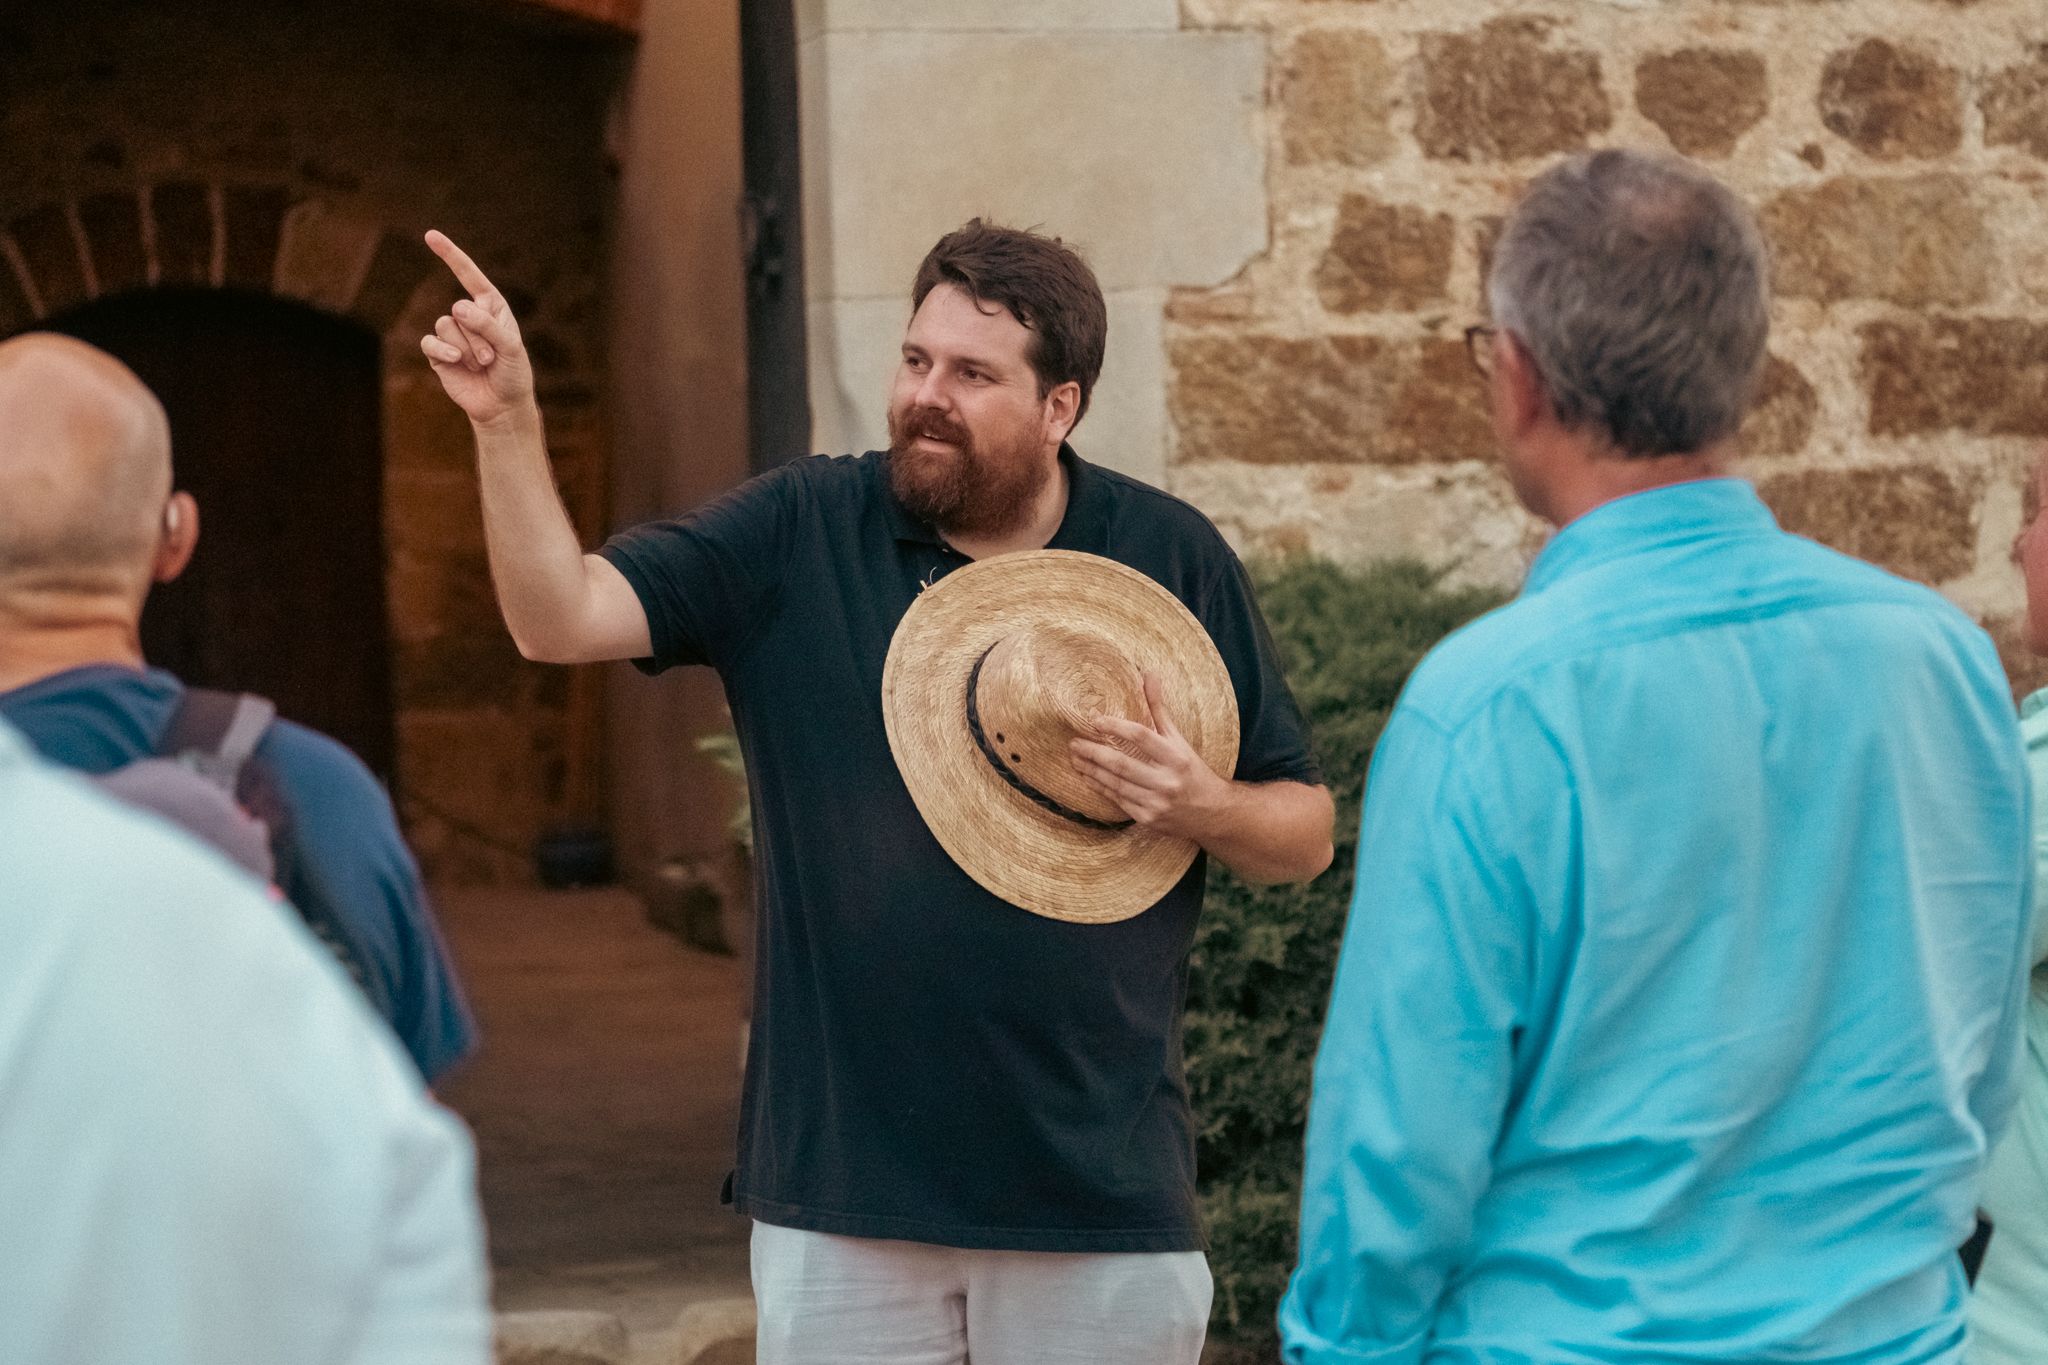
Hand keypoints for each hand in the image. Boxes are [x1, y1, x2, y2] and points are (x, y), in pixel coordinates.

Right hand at [419, 230, 534, 427]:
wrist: (502, 405)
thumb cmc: (513, 372)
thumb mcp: (510, 346)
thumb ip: (487, 325)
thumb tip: (456, 308)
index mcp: (490, 306)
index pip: (469, 275)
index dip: (450, 255)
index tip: (430, 235)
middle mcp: (468, 315)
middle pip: (459, 310)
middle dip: (479, 338)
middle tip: (492, 359)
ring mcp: (451, 334)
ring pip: (445, 325)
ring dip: (466, 349)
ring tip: (481, 365)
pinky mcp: (437, 353)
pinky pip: (430, 342)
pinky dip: (444, 352)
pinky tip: (456, 362)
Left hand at [1069, 673, 1232, 841]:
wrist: (1212, 812)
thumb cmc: (1191, 769)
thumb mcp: (1179, 739)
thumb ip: (1159, 709)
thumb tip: (1149, 674)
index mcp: (1176, 756)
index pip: (1141, 736)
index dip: (1116, 727)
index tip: (1094, 720)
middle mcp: (1167, 780)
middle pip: (1122, 764)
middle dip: (1094, 752)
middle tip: (1073, 743)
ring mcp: (1157, 802)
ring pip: (1116, 784)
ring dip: (1091, 771)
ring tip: (1075, 759)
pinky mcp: (1148, 819)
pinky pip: (1118, 801)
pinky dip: (1100, 788)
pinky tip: (1087, 778)